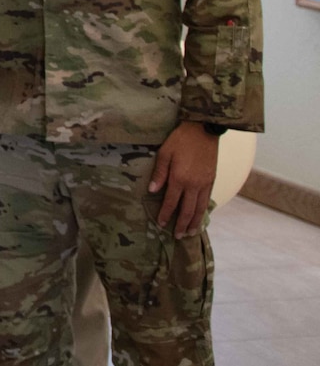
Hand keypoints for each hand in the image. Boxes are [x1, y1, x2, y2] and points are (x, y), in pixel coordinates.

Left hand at [150, 122, 219, 236]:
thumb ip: (159, 174)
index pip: (171, 202)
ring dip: (195, 221)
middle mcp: (194, 184)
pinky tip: (201, 215)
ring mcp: (205, 183)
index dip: (166, 214)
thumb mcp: (165, 154)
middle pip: (188, 210)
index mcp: (180, 178)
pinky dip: (204, 210)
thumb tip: (152, 191)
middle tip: (178, 236)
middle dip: (182, 224)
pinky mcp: (212, 179)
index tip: (161, 224)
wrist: (204, 130)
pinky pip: (207, 199)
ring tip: (191, 232)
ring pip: (200, 207)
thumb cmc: (180, 140)